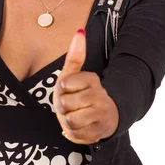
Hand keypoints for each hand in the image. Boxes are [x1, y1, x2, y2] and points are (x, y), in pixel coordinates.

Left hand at [54, 29, 119, 144]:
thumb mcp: (71, 76)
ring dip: (67, 121)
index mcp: (92, 79)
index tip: (68, 91)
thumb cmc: (78, 95)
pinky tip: (80, 127)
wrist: (96, 119)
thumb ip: (75, 55)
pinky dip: (72, 133)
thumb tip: (80, 30)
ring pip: (71, 120)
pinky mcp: (100, 132)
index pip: (65, 84)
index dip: (61, 91)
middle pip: (66, 103)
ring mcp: (102, 114)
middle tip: (70, 107)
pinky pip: (75, 134)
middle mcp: (101, 95)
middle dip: (63, 108)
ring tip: (74, 116)